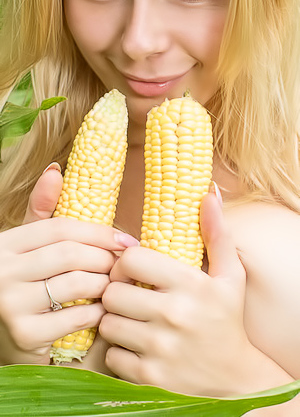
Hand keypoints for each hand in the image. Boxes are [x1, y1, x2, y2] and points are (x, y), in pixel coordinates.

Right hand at [0, 164, 137, 364]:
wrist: (4, 334)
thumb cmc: (25, 283)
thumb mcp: (27, 247)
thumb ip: (41, 212)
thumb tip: (55, 170)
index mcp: (5, 244)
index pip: (61, 228)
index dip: (99, 233)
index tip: (127, 241)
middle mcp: (1, 270)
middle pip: (71, 254)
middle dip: (106, 259)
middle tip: (124, 267)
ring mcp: (9, 303)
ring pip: (77, 283)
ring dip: (105, 285)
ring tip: (115, 286)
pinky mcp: (23, 334)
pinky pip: (76, 317)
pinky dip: (97, 313)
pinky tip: (102, 311)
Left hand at [100, 191, 253, 396]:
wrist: (234, 380)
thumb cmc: (227, 321)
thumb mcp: (230, 276)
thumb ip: (217, 234)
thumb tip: (209, 194)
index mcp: (190, 284)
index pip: (131, 259)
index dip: (125, 263)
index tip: (132, 272)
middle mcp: (173, 315)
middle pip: (112, 292)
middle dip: (117, 293)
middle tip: (129, 297)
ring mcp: (160, 348)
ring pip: (107, 323)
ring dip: (115, 321)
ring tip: (132, 321)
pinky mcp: (148, 377)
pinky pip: (111, 354)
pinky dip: (119, 351)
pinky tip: (137, 347)